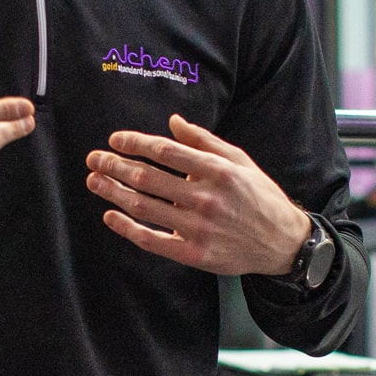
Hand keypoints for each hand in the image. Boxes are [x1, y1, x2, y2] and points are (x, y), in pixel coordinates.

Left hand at [86, 114, 309, 276]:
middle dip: (115, 166)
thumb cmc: (259, 196)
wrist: (282, 242)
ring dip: (114, 193)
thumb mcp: (239, 161)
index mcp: (218, 171)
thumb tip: (173, 121)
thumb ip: (204, 141)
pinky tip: (110, 216)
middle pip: (148, 178)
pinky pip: (152, 240)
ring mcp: (199, 228)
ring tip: (94, 181)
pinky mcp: (194, 254)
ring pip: (145, 208)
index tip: (115, 140)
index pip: (166, 152)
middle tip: (93, 159)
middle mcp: (206, 198)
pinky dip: (127, 228)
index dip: (135, 143)